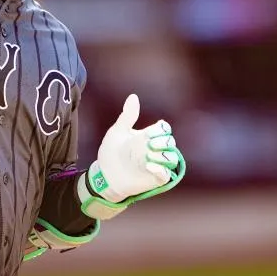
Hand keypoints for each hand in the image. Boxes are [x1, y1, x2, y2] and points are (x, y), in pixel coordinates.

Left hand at [78, 94, 183, 219]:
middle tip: (149, 144)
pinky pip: (166, 174)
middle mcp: (155, 150)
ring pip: (172, 158)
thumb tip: (133, 96)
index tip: (149, 132)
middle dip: (163, 141)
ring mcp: (156, 164)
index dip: (161, 128)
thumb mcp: (117, 131)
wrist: (104, 174)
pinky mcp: (155, 178)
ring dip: (164, 155)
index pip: (164, 129)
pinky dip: (160, 169)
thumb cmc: (110, 152)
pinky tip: (148, 165)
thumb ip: (127, 116)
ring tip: (149, 156)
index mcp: (148, 136)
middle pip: (170, 141)